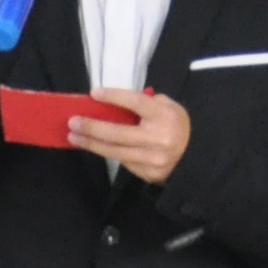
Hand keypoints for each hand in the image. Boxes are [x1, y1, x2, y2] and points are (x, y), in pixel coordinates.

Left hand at [67, 87, 187, 186]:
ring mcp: (152, 159)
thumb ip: (144, 104)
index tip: (94, 93)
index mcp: (164, 116)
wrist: (194, 156)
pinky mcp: (147, 173)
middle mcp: (158, 138)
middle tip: (73, 122)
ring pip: (115, 152)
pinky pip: (123, 162)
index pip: (136, 103)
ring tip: (74, 137)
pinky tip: (94, 146)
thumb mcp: (168, 107)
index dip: (114, 97)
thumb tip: (112, 105)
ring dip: (91, 144)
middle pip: (118, 133)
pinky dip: (107, 153)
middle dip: (92, 127)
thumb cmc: (176, 125)